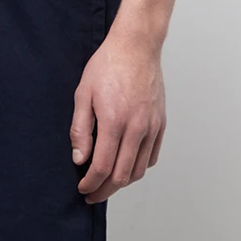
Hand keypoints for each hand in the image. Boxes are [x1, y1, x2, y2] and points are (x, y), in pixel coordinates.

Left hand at [70, 21, 165, 201]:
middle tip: (92, 194)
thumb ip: (80, 130)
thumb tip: (79, 159)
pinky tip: (126, 166)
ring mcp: (152, 127)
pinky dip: (139, 167)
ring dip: (122, 182)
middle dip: (105, 190)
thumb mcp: (83, 95)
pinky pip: (152, 156)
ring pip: (140, 170)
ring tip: (107, 183)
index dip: (91, 184)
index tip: (82, 188)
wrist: (136, 46)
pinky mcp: (161, 123)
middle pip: (122, 176)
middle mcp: (137, 128)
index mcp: (115, 122)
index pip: (102, 167)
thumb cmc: (108, 66)